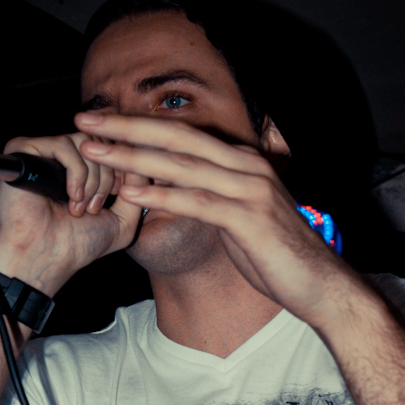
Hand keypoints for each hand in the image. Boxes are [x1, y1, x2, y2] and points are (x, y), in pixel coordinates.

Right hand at [0, 129, 147, 296]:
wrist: (47, 257)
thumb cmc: (78, 244)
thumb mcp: (124, 219)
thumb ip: (139, 188)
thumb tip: (142, 158)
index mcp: (82, 166)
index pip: (112, 143)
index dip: (122, 166)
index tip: (118, 194)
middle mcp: (64, 154)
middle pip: (102, 139)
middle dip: (108, 176)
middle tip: (97, 207)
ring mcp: (44, 150)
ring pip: (86, 142)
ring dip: (92, 179)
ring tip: (82, 207)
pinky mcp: (25, 149)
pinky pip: (65, 144)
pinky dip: (76, 173)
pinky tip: (71, 197)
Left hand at [76, 111, 356, 326]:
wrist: (319, 284)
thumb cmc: (277, 256)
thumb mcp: (239, 219)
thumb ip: (212, 200)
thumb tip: (179, 194)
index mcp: (240, 163)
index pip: (182, 136)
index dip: (138, 126)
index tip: (99, 123)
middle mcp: (245, 166)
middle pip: (177, 139)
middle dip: (127, 128)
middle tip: (85, 121)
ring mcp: (249, 189)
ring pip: (183, 166)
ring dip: (135, 157)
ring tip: (97, 153)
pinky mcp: (250, 218)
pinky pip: (198, 202)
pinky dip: (163, 194)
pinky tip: (131, 191)